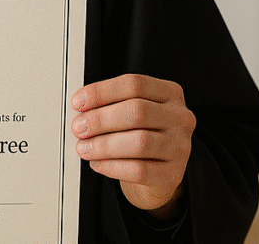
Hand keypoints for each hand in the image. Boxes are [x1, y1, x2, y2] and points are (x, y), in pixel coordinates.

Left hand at [70, 74, 194, 217]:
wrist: (159, 172)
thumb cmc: (141, 134)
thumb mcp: (133, 112)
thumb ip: (111, 105)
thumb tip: (81, 109)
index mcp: (169, 94)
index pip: (134, 84)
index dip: (102, 92)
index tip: (78, 102)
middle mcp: (180, 118)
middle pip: (137, 111)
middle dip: (100, 119)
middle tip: (79, 127)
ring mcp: (179, 147)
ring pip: (139, 142)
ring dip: (103, 145)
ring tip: (84, 148)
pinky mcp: (173, 174)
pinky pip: (139, 170)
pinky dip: (112, 166)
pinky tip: (99, 163)